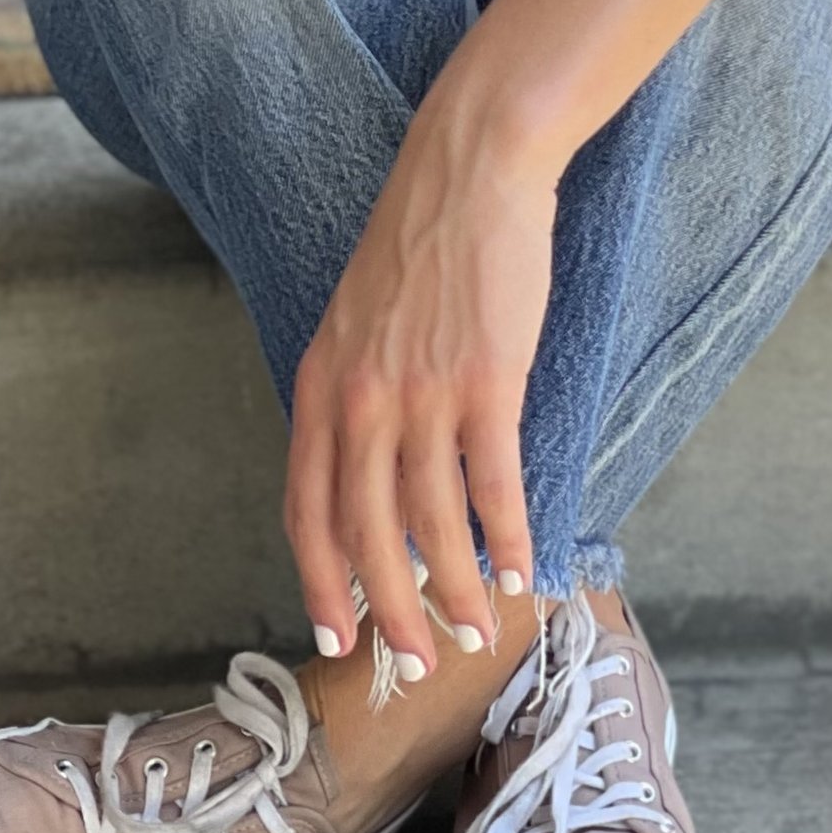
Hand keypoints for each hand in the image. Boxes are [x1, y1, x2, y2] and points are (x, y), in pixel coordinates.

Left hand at [284, 86, 563, 677]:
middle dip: (393, 612)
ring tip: (481, 631)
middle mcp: (361, 401)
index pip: (307, 510)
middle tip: (420, 661)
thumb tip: (374, 476)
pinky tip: (524, 569)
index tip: (341, 635)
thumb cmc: (421, 244)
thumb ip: (354, 396)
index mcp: (320, 387)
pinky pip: (494, 481)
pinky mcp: (487, 379)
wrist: (470, 171)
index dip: (322, 582)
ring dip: (457, 590)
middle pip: (367, 535)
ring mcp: (422, 393)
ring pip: (432, 522)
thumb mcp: (356, 324)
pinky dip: (509, 536)